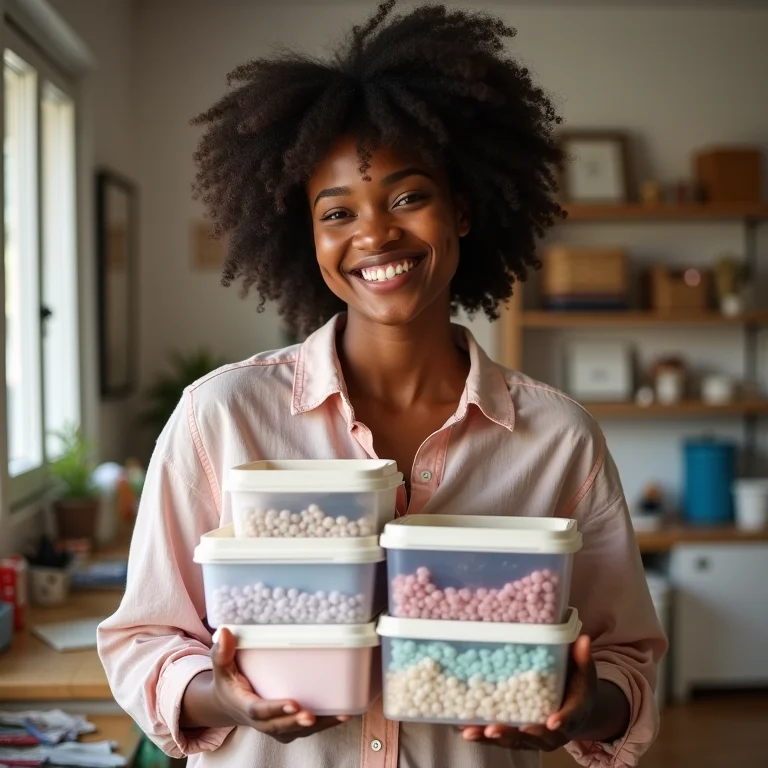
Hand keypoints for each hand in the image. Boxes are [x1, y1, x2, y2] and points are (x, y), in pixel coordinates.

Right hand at [181, 627, 349, 743]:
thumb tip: (225, 632)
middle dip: (297, 722)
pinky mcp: (289, 727)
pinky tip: (344, 713)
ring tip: (340, 715)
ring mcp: (276, 727)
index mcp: (245, 706)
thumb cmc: (229, 682)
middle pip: (280, 726)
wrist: (230, 705)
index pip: (259, 711)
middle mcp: (262, 722)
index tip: (293, 703)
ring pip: (297, 731)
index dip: (276, 708)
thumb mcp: (222, 667)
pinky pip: (307, 729)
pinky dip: (325, 723)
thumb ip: (222, 652)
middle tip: (312, 715)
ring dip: (319, 725)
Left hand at [461, 634, 597, 750]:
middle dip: (513, 734)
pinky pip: (500, 738)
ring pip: (513, 741)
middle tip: (495, 729)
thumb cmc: (577, 686)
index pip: (568, 718)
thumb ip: (581, 658)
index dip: (561, 720)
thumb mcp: (583, 671)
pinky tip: (465, 728)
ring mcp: (534, 737)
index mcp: (572, 713)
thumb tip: (583, 639)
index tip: (552, 722)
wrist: (574, 708)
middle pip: (534, 737)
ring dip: (492, 737)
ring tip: (472, 731)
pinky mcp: (519, 735)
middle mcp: (552, 731)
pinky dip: (483, 735)